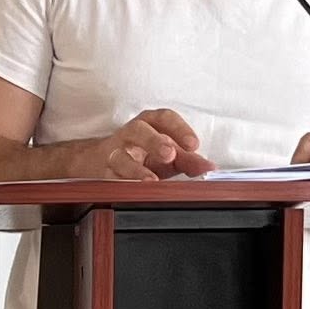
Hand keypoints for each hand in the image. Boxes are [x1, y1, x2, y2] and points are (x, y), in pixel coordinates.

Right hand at [88, 109, 214, 180]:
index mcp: (150, 124)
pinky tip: (133, 190)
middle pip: (139, 130)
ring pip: (120, 156)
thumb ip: (189, 160)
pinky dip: (121, 184)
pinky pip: (110, 178)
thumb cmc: (142, 154)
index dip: (179, 129)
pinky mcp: (103, 172)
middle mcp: (131, 134)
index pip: (164, 118)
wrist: (100, 161)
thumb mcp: (168, 156)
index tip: (193, 145)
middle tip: (170, 154)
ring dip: (136, 168)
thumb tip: (209, 168)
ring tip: (151, 179)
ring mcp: (114, 153)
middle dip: (154, 141)